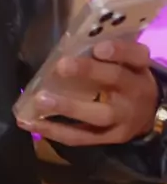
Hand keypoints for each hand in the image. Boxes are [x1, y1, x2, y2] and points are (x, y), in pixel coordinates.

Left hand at [16, 39, 158, 145]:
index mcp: (138, 69)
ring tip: (40, 100)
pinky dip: (55, 131)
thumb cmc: (128, 80)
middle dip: (89, 72)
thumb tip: (69, 44)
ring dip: (67, 107)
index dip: (118, 51)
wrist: (149, 116)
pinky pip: (81, 137)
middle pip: (116, 80)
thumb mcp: (127, 63)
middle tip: (61, 66)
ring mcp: (122, 120)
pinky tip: (33, 123)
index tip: (98, 47)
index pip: (135, 55)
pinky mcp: (109, 138)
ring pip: (97, 115)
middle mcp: (134, 94)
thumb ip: (106, 53)